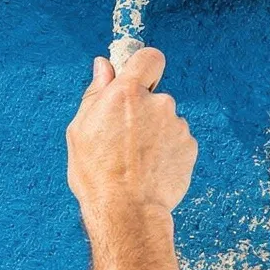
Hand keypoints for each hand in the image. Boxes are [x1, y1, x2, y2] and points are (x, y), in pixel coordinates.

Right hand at [65, 47, 196, 226]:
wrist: (127, 212)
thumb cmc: (96, 175)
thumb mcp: (80, 131)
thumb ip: (95, 94)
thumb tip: (104, 67)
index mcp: (127, 93)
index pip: (148, 57)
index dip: (143, 66)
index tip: (136, 80)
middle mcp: (157, 102)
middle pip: (154, 96)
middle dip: (142, 112)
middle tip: (122, 142)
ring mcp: (177, 124)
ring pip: (165, 121)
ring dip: (154, 134)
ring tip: (135, 163)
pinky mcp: (189, 146)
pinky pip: (176, 142)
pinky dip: (166, 152)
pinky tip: (150, 172)